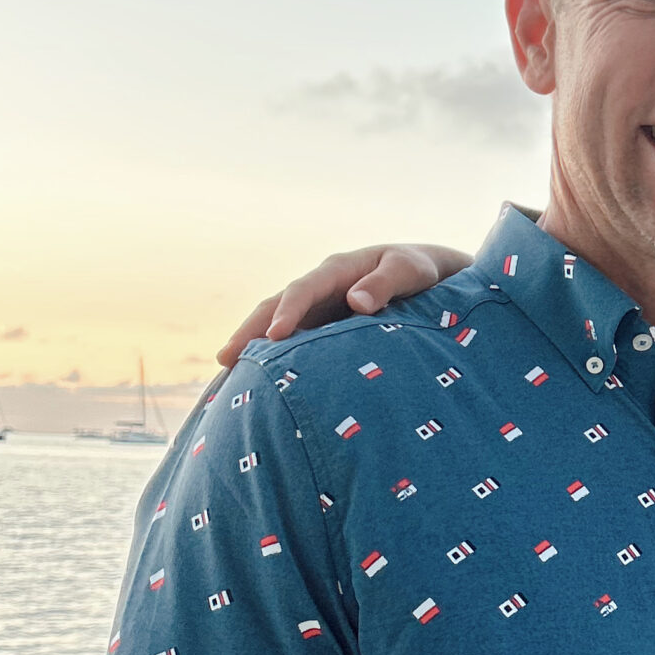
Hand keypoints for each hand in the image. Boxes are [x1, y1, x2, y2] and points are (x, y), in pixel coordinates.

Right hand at [217, 244, 473, 366]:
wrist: (429, 278)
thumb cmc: (420, 272)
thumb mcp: (411, 271)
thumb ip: (386, 283)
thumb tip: (356, 301)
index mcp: (338, 271)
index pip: (304, 289)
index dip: (288, 311)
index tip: (276, 336)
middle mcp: (319, 288)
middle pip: (275, 307)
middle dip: (250, 331)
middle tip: (226, 359)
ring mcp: (317, 309)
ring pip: (276, 326)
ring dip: (252, 347)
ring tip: (225, 376)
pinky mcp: (321, 329)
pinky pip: (291, 343)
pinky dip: (271, 359)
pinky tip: (254, 384)